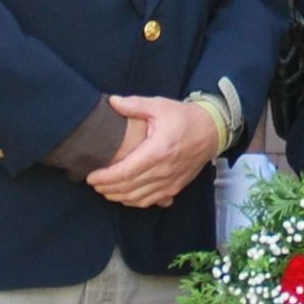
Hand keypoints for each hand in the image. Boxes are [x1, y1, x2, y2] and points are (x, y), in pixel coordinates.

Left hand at [89, 95, 223, 207]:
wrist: (212, 131)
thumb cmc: (185, 117)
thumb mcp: (160, 105)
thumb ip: (135, 105)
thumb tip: (112, 101)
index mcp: (159, 150)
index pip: (126, 171)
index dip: (106, 177)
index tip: (91, 177)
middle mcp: (164, 170)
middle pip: (129, 187)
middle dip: (107, 188)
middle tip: (94, 183)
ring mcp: (171, 182)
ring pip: (139, 198)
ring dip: (118, 196)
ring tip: (104, 190)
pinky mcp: (175, 187)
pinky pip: (151, 201)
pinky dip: (134, 201)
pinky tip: (124, 196)